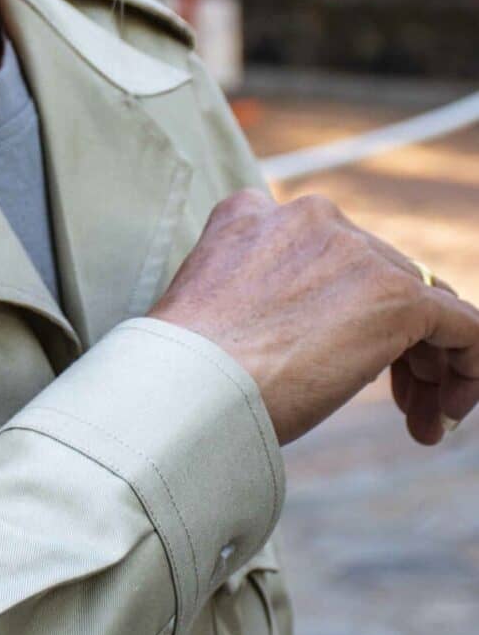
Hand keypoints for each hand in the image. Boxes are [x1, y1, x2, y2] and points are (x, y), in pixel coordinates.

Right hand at [150, 188, 478, 446]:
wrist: (185, 387)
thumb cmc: (183, 372)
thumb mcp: (215, 311)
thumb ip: (257, 298)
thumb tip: (294, 338)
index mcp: (251, 214)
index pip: (331, 255)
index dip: (346, 313)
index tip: (337, 364)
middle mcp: (308, 218)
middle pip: (383, 277)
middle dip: (396, 344)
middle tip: (397, 406)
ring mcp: (355, 252)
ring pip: (424, 302)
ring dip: (427, 364)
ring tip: (418, 420)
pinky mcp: (396, 296)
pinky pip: (464, 327)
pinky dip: (467, 369)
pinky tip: (445, 413)